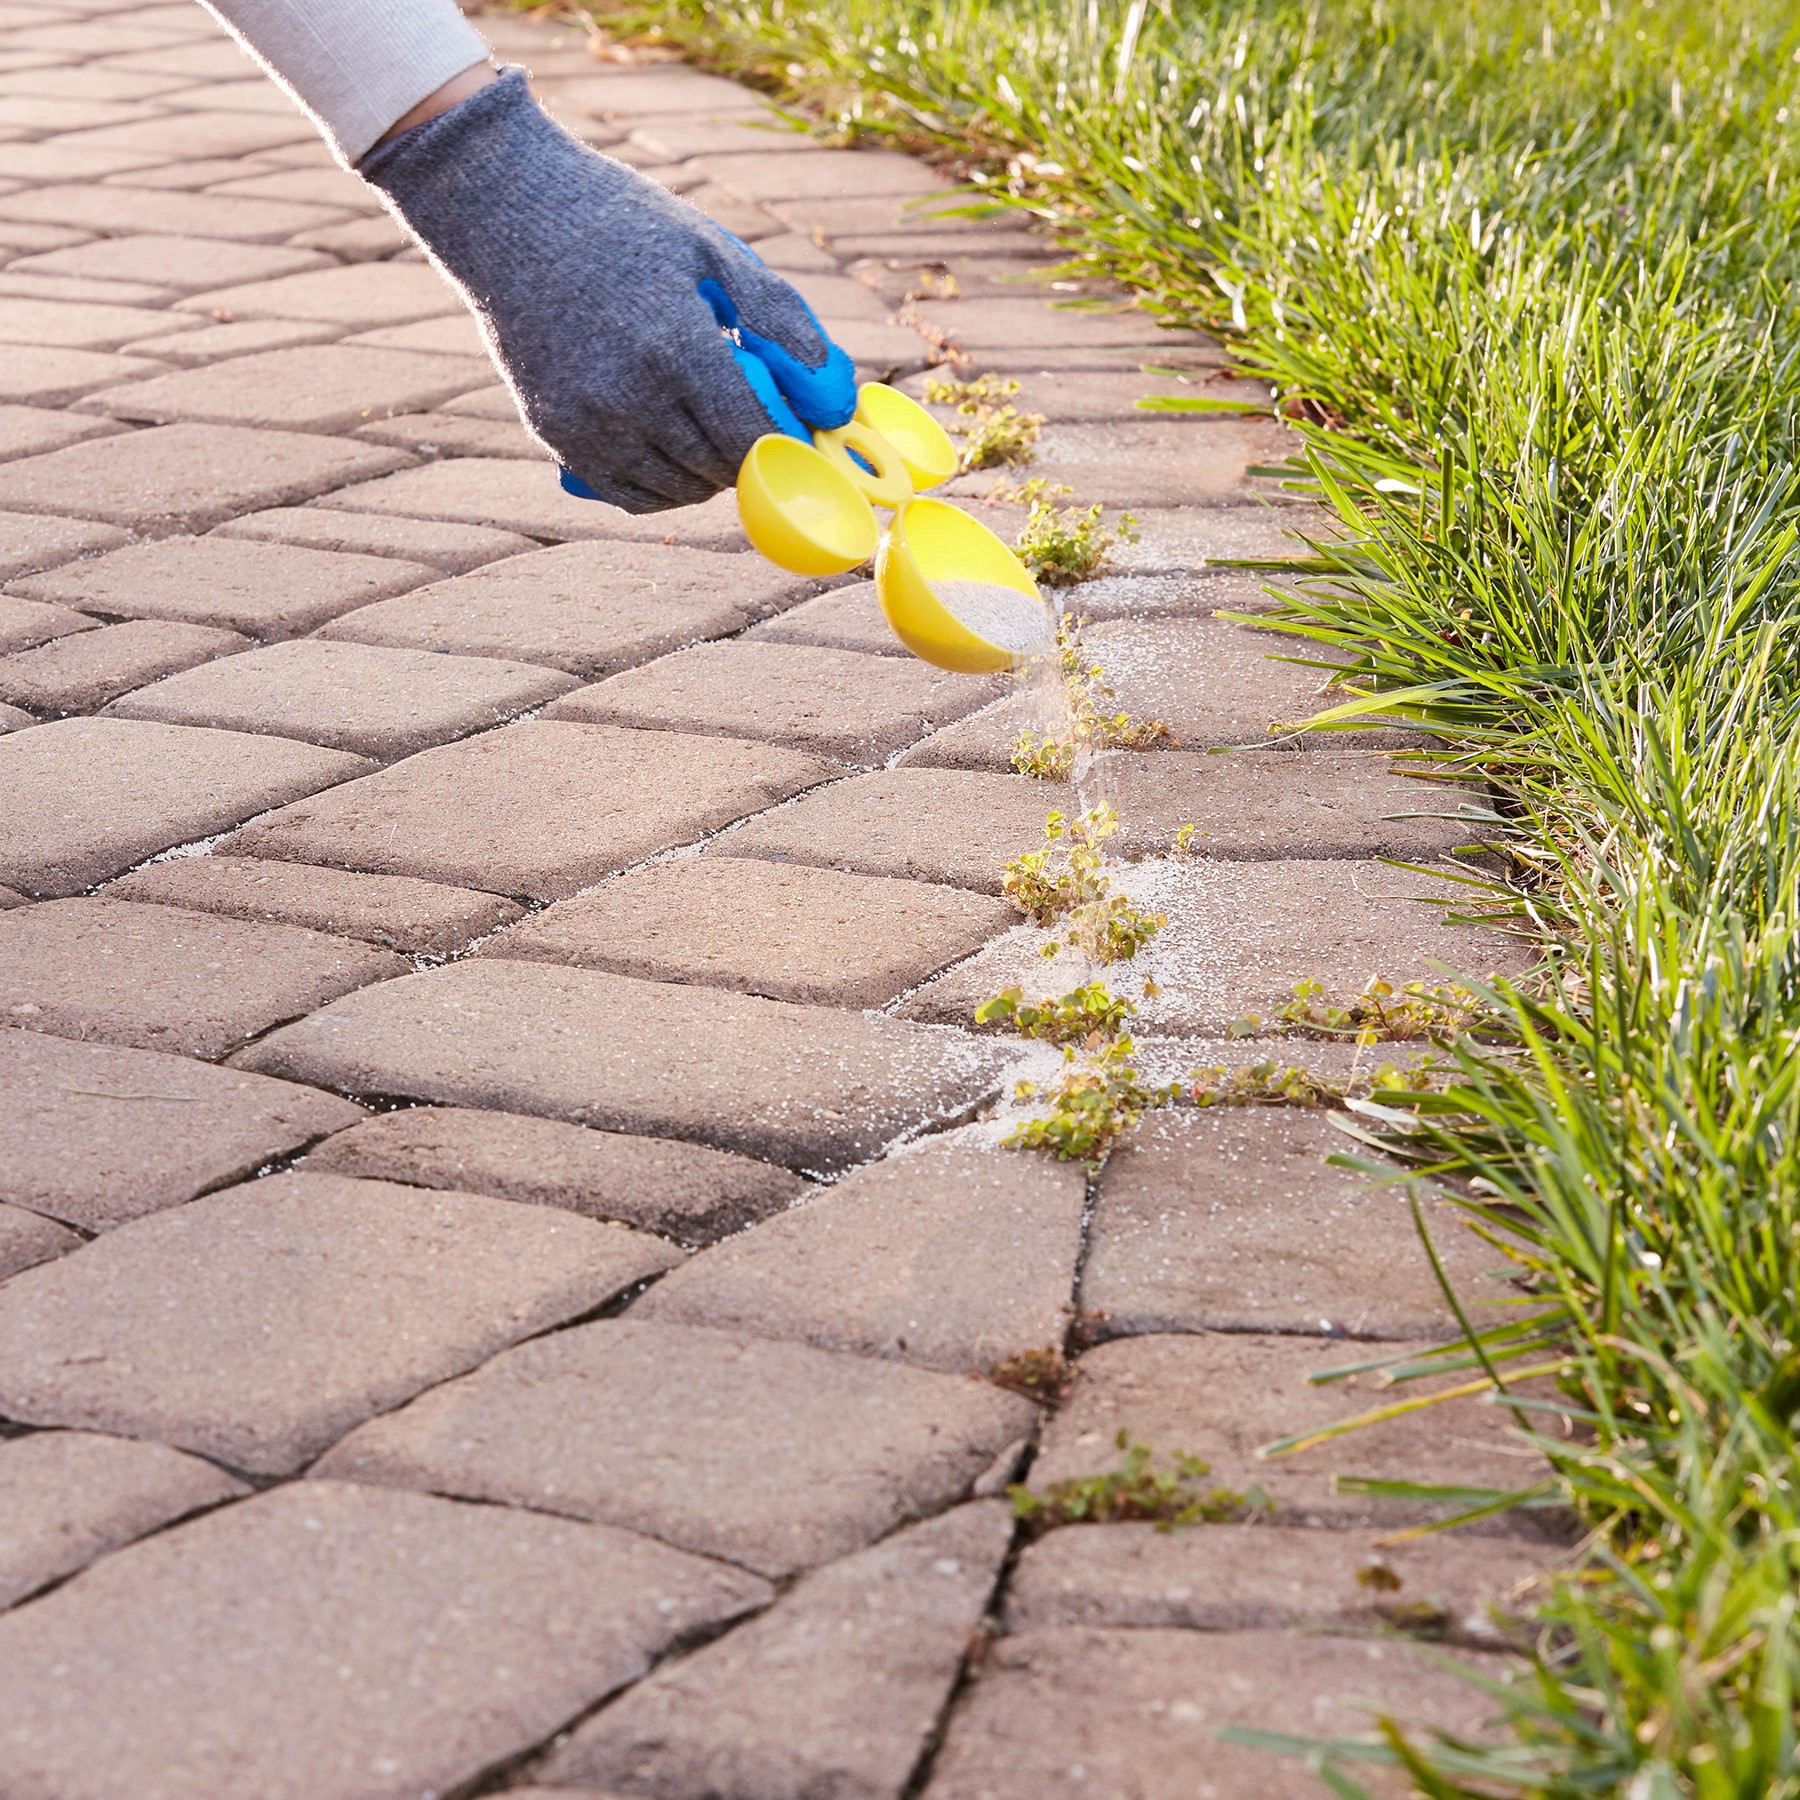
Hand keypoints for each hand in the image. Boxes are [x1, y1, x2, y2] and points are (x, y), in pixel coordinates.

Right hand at [361, 68, 855, 511]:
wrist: (505, 212)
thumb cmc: (621, 226)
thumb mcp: (712, 251)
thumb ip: (779, 319)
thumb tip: (834, 395)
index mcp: (673, 347)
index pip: (752, 438)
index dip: (787, 444)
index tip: (800, 430)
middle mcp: (626, 396)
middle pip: (719, 469)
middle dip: (752, 455)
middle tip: (759, 420)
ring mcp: (584, 424)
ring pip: (679, 490)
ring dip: (711, 472)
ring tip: (714, 424)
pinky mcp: (554, 437)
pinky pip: (631, 495)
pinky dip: (666, 486)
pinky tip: (676, 446)